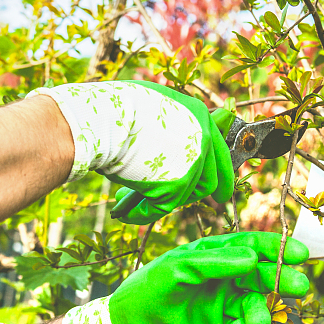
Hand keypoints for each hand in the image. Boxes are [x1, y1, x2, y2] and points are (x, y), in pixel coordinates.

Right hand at [30, 80, 232, 223]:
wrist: (104, 118)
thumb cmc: (117, 110)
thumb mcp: (150, 111)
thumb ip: (164, 127)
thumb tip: (159, 150)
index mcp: (198, 115)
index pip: (217, 149)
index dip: (219, 171)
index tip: (220, 189)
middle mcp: (202, 139)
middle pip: (209, 177)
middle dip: (197, 193)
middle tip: (186, 201)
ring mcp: (191, 164)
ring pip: (184, 194)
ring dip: (161, 201)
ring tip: (136, 204)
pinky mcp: (175, 187)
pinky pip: (159, 207)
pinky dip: (141, 213)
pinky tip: (125, 213)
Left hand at [57, 232, 309, 323]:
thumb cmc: (147, 289)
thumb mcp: (176, 269)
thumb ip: (213, 263)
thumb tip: (253, 259)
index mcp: (212, 257)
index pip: (250, 247)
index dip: (275, 249)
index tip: (299, 252)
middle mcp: (223, 279)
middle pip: (261, 277)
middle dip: (280, 281)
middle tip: (297, 286)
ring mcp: (223, 306)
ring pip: (255, 305)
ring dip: (262, 311)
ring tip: (257, 321)